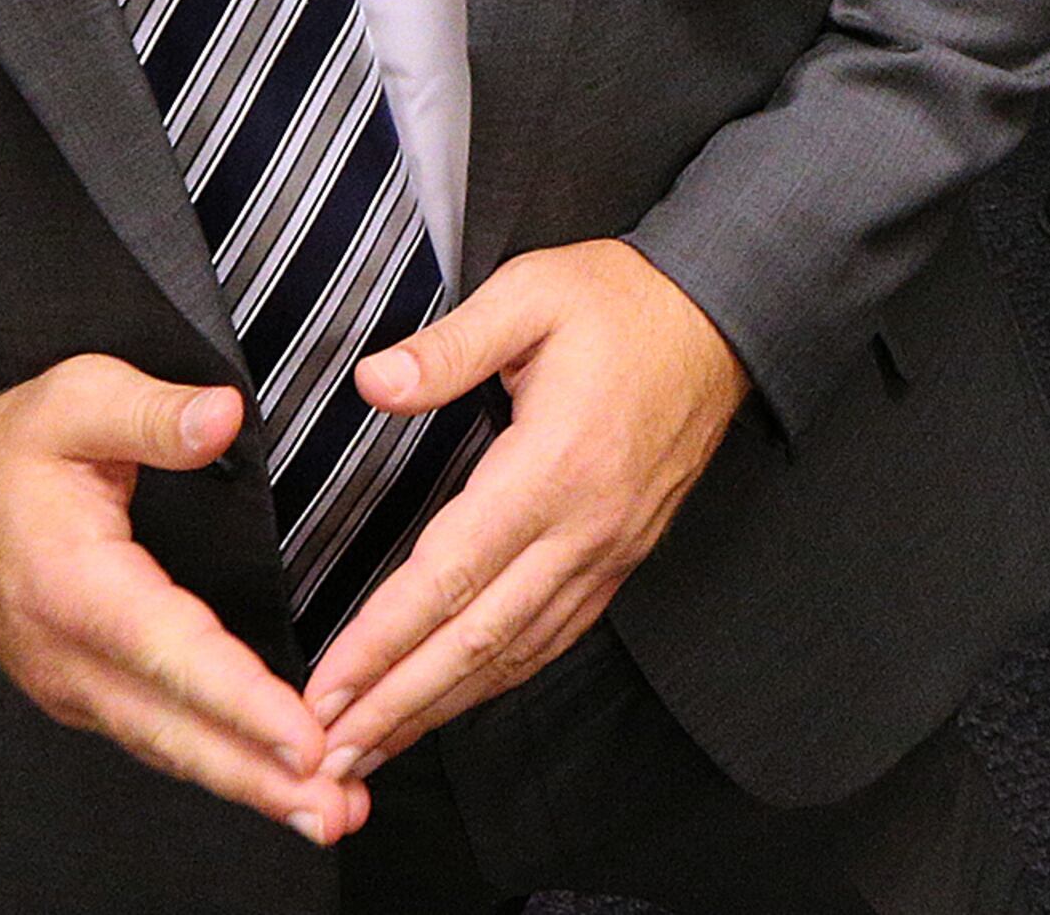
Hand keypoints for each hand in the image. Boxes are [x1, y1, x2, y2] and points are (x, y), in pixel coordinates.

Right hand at [0, 357, 364, 847]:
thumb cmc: (8, 456)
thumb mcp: (73, 399)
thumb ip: (152, 411)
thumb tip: (223, 417)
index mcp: (73, 584)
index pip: (168, 652)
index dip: (240, 701)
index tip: (304, 738)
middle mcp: (73, 657)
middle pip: (176, 730)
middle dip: (262, 778)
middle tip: (339, 810)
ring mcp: (78, 689)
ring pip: (172, 749)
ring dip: (252, 787)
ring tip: (331, 811)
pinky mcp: (91, 699)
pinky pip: (162, 741)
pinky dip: (222, 769)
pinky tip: (277, 785)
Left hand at [302, 239, 747, 778]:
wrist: (721, 321)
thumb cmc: (623, 303)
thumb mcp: (531, 292)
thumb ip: (450, 344)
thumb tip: (373, 381)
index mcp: (555, 465)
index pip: (453, 573)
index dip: (385, 639)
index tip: (328, 686)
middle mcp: (585, 527)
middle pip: (479, 639)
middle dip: (398, 704)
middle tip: (329, 758)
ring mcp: (608, 551)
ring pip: (515, 653)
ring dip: (438, 707)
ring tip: (372, 749)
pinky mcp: (620, 558)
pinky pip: (551, 638)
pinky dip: (495, 682)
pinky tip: (451, 701)